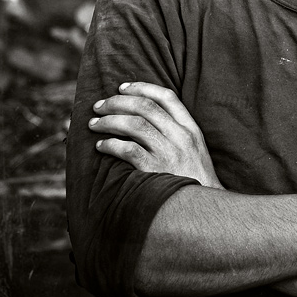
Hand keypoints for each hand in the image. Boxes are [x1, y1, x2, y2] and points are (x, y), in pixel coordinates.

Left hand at [88, 82, 221, 188]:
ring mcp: (168, 152)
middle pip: (145, 107)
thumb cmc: (194, 178)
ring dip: (109, 121)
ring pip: (134, 125)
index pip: (166, 97)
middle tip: (98, 106)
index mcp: (190, 128)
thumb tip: (143, 116)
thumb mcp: (195, 149)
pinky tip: (101, 145)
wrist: (203, 209)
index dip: (142, 88)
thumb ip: (176, 131)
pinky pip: (128, 150)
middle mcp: (180, 136)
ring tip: (94, 124)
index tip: (122, 87)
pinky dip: (111, 144)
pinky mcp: (155, 170)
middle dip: (117, 102)